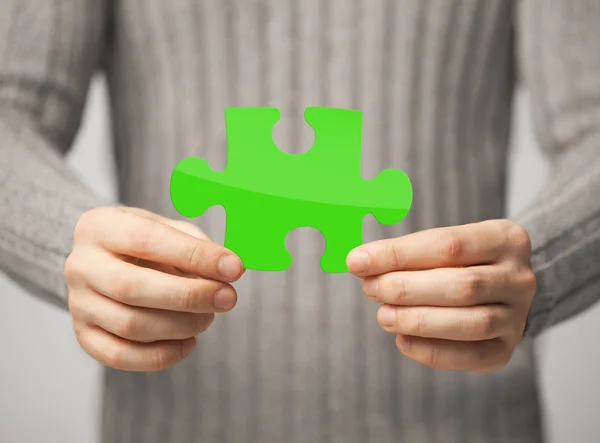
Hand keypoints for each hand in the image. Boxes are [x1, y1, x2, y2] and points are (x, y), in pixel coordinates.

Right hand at [65, 206, 243, 371]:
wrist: (106, 261)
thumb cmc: (145, 242)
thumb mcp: (167, 228)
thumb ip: (195, 245)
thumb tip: (228, 270)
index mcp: (99, 227)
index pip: (147, 239)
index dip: (195, 256)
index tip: (234, 268)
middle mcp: (81, 265)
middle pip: (132, 288)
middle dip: (190, 296)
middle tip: (228, 298)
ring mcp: (78, 304)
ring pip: (130, 326)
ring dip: (182, 326)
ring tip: (209, 316)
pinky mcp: (84, 335)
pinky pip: (121, 355)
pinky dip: (162, 355)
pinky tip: (189, 342)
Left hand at [347, 220, 535, 372]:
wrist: (498, 287)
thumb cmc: (459, 261)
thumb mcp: (440, 245)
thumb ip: (406, 253)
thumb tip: (359, 262)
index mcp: (505, 239)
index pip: (448, 244)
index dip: (398, 254)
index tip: (358, 261)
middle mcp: (519, 278)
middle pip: (463, 286)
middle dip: (408, 289)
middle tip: (371, 288)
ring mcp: (518, 316)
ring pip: (471, 323)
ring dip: (419, 320)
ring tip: (383, 315)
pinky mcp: (507, 349)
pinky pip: (473, 356)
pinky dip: (433, 352)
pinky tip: (402, 341)